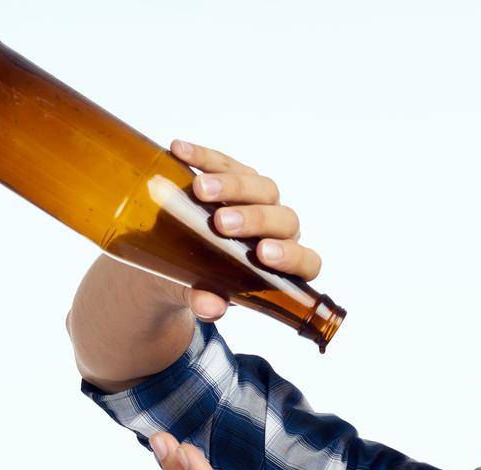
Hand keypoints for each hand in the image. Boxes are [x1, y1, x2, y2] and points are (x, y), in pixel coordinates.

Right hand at [169, 139, 325, 321]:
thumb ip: (205, 302)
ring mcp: (259, 201)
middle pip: (281, 218)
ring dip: (232, 185)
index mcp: (283, 265)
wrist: (175, 260)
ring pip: (261, 187)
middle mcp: (278, 231)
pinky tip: (179, 151)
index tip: (263, 254)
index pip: (305, 261)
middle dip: (254, 219)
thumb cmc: (200, 281)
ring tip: (199, 189)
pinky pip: (225, 162)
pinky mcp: (235, 178)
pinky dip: (203, 157)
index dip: (290, 257)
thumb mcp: (199, 294)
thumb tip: (210, 308)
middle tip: (222, 222)